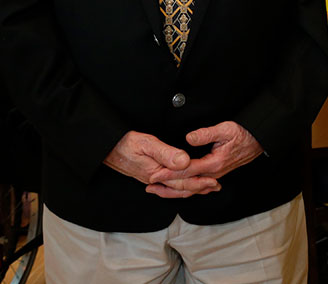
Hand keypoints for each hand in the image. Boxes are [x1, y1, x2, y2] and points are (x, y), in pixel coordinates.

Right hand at [104, 131, 219, 197]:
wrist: (106, 148)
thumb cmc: (125, 144)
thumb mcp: (146, 144)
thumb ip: (166, 153)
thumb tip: (185, 161)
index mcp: (157, 173)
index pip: (182, 180)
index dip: (199, 181)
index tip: (213, 180)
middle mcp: (155, 179)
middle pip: (180, 187)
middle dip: (199, 187)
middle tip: (215, 186)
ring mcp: (151, 179)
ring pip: (174, 188)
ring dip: (191, 188)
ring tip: (206, 187)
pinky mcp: (149, 176)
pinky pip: (168, 186)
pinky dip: (179, 187)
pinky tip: (184, 185)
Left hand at [147, 121, 262, 195]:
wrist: (257, 141)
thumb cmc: (243, 134)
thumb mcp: (225, 129)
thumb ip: (206, 134)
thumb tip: (189, 138)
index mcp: (214, 163)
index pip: (186, 171)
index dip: (169, 173)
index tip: (154, 175)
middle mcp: (213, 174)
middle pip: (186, 185)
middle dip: (166, 186)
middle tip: (149, 186)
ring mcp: (214, 177)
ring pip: (191, 190)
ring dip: (173, 191)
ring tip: (157, 191)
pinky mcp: (215, 176)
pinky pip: (196, 188)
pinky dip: (183, 190)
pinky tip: (176, 190)